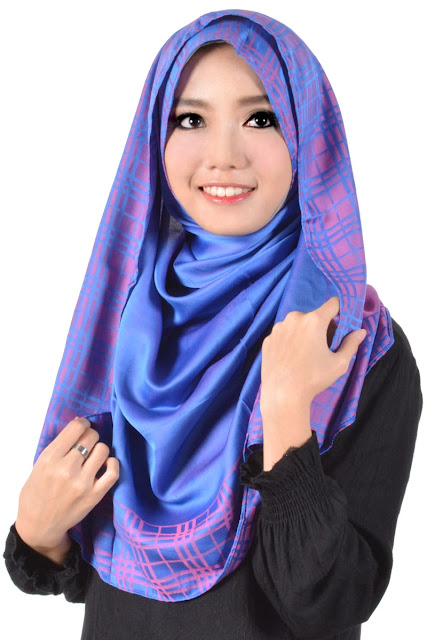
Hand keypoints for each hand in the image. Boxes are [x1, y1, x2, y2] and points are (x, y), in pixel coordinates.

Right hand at [15, 417, 118, 563]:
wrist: (39, 525)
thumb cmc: (37, 492)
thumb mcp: (39, 465)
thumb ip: (59, 446)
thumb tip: (79, 422)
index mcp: (50, 459)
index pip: (75, 428)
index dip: (82, 423)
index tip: (82, 426)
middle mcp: (67, 469)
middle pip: (91, 437)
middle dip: (90, 436)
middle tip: (87, 443)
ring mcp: (82, 483)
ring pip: (103, 450)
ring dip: (99, 449)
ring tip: (93, 456)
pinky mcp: (95, 495)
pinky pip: (113, 472)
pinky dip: (113, 464)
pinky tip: (107, 464)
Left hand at [260, 297, 365, 468]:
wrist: (282, 395)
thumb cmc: (313, 379)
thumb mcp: (339, 363)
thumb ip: (351, 344)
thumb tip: (361, 332)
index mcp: (313, 320)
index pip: (333, 304)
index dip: (340, 311)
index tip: (342, 324)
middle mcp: (294, 318)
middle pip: (314, 316)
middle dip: (322, 327)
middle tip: (324, 348)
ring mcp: (278, 328)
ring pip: (298, 324)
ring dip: (305, 333)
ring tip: (307, 355)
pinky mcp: (268, 339)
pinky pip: (284, 334)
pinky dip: (290, 341)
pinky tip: (292, 359)